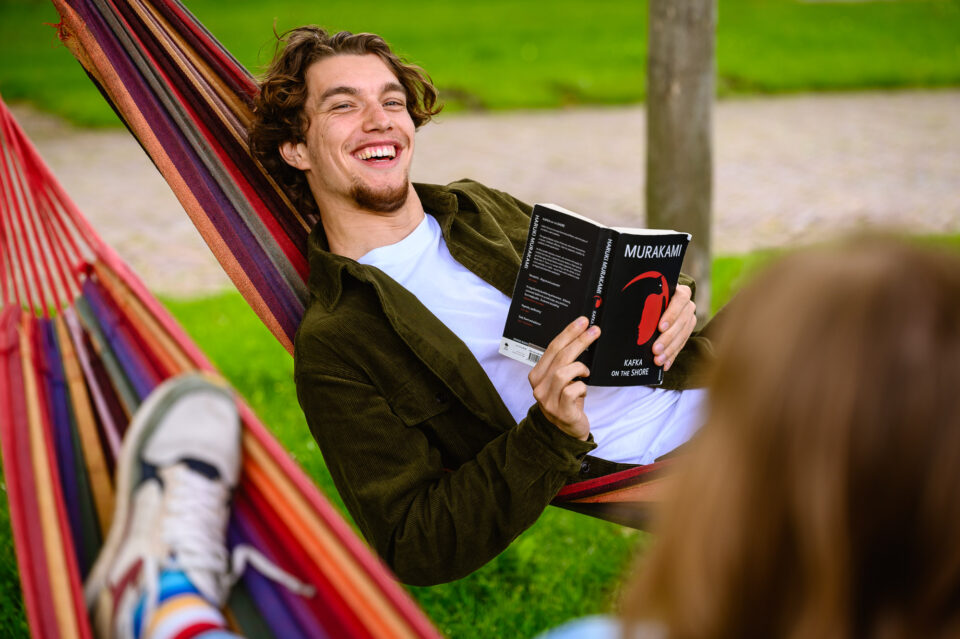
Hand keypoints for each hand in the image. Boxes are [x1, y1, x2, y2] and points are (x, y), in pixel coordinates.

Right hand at [528, 317, 599, 440]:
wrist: (565, 432)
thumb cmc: (567, 402)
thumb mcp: (562, 381)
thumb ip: (565, 363)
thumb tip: (582, 338)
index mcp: (537, 375)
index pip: (551, 348)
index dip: (568, 333)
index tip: (582, 322)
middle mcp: (539, 387)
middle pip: (559, 357)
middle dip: (578, 341)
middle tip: (594, 331)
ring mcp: (548, 400)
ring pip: (563, 373)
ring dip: (579, 368)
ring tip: (586, 372)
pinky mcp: (561, 411)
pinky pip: (572, 391)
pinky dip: (582, 387)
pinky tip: (583, 390)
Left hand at [652, 284, 695, 370]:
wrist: (659, 296)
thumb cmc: (650, 294)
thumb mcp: (648, 294)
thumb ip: (645, 301)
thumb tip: (630, 311)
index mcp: (680, 291)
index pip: (679, 300)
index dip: (671, 315)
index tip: (660, 327)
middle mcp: (688, 305)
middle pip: (681, 322)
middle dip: (667, 338)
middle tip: (655, 350)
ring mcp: (689, 318)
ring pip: (682, 335)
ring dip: (669, 350)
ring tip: (658, 360)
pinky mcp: (688, 330)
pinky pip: (681, 344)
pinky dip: (672, 355)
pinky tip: (665, 364)